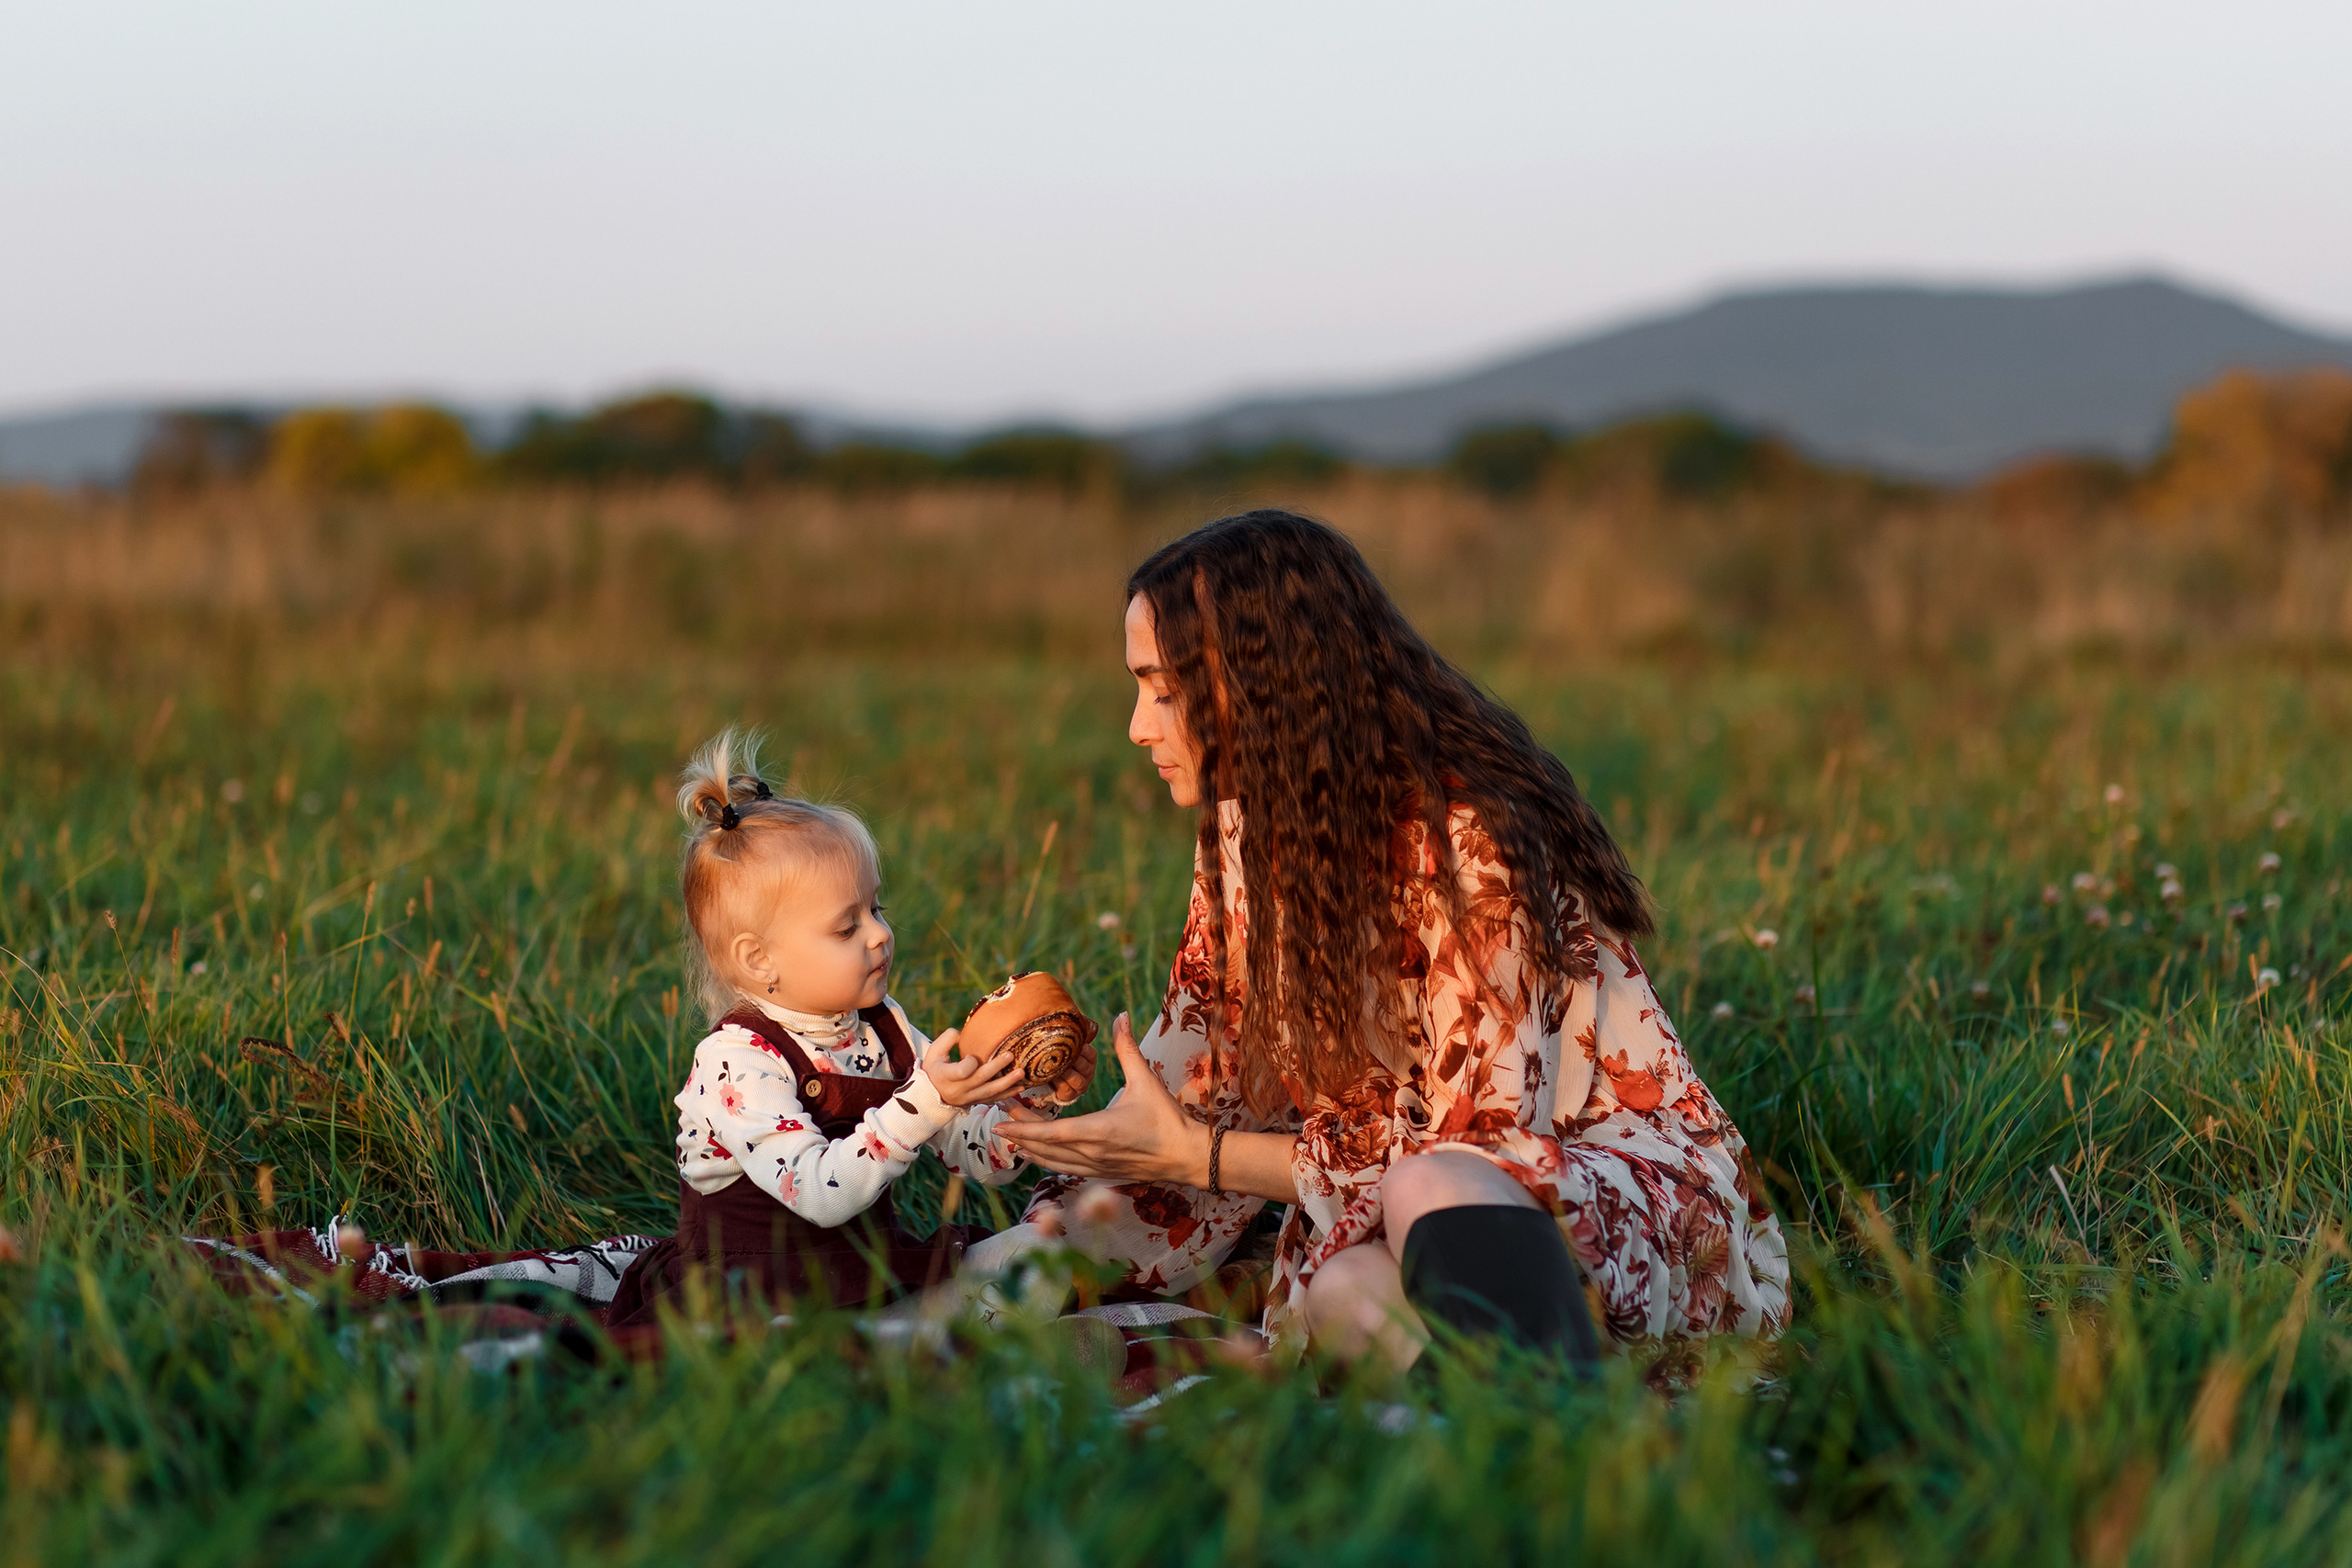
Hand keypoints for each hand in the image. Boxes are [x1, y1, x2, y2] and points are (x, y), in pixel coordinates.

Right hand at [922, 1027, 1028, 1108]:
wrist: (930, 1094)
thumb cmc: (934, 1068)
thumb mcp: (935, 1051)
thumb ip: (948, 1039)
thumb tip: (963, 1034)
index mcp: (946, 1076)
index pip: (962, 1071)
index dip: (970, 1062)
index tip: (972, 1055)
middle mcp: (958, 1089)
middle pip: (980, 1078)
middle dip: (997, 1066)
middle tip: (1010, 1055)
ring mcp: (968, 1098)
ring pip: (990, 1092)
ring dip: (1007, 1083)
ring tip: (1021, 1073)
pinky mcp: (975, 1102)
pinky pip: (993, 1099)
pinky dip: (1008, 1094)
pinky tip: (1020, 1087)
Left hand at [995, 1013, 1208, 1183]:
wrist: (1186, 1157)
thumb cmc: (1167, 1119)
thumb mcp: (1146, 1080)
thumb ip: (1127, 1049)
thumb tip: (1120, 1017)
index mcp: (1098, 1131)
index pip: (1050, 1133)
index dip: (1022, 1128)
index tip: (1000, 1121)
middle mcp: (1091, 1153)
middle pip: (1044, 1148)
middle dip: (1019, 1133)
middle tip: (999, 1115)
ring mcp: (1095, 1167)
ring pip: (1052, 1162)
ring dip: (1029, 1149)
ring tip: (1010, 1135)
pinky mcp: (1101, 1173)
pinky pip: (1065, 1169)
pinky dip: (1046, 1160)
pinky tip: (1036, 1155)